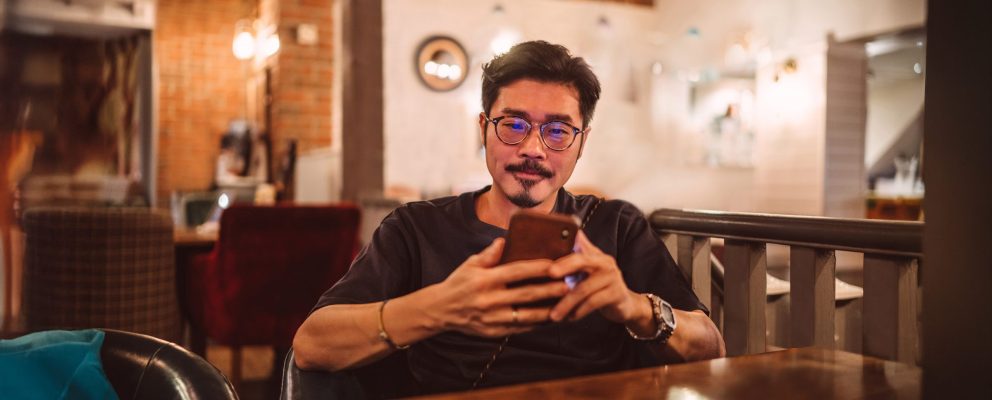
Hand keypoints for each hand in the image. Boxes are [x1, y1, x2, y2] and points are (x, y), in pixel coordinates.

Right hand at [428, 238, 570, 337]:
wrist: (441, 310)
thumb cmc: (459, 283)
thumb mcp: (470, 264)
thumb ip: (490, 254)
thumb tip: (505, 239)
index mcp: (484, 280)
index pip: (516, 271)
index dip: (537, 268)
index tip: (555, 264)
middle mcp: (489, 300)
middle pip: (526, 294)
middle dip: (549, 290)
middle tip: (569, 285)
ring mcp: (492, 318)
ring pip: (526, 315)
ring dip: (548, 310)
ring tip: (565, 304)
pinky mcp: (494, 332)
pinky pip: (520, 328)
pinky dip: (536, 323)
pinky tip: (549, 317)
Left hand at [547, 231, 645, 323]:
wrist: (626, 304)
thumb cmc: (601, 286)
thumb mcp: (590, 270)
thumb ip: (578, 257)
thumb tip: (562, 240)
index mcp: (596, 255)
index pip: (577, 249)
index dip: (563, 253)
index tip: (548, 266)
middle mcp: (605, 262)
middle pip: (581, 261)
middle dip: (563, 267)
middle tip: (548, 278)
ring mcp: (612, 277)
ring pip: (584, 288)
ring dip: (566, 303)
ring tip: (554, 315)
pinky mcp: (616, 294)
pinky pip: (593, 302)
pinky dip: (579, 311)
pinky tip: (570, 317)